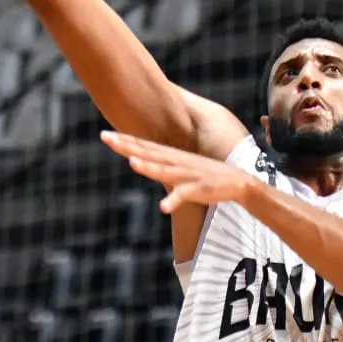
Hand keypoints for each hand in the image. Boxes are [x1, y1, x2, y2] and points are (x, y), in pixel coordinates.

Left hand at [102, 130, 259, 213]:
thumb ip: (159, 163)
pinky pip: (185, 195)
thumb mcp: (179, 167)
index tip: (105, 135)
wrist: (238, 183)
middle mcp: (176, 162)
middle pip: (148, 153)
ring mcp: (187, 174)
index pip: (143, 147)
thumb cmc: (204, 176)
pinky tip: (163, 206)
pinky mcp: (199, 189)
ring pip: (164, 170)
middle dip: (127, 146)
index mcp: (171, 157)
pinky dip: (174, 200)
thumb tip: (138, 159)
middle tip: (106, 137)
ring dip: (149, 167)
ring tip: (132, 163)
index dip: (125, 141)